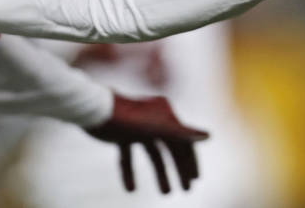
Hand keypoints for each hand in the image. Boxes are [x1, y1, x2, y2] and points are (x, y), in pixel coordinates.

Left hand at [87, 94, 208, 192]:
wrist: (94, 111)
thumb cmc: (129, 118)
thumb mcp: (158, 128)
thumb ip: (183, 133)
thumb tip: (209, 136)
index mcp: (166, 114)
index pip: (184, 140)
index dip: (191, 160)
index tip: (194, 180)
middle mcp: (154, 119)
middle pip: (171, 147)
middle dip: (178, 169)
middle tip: (184, 190)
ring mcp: (137, 128)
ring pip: (153, 153)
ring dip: (159, 173)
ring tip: (165, 193)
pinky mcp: (120, 135)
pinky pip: (129, 156)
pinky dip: (130, 172)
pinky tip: (130, 189)